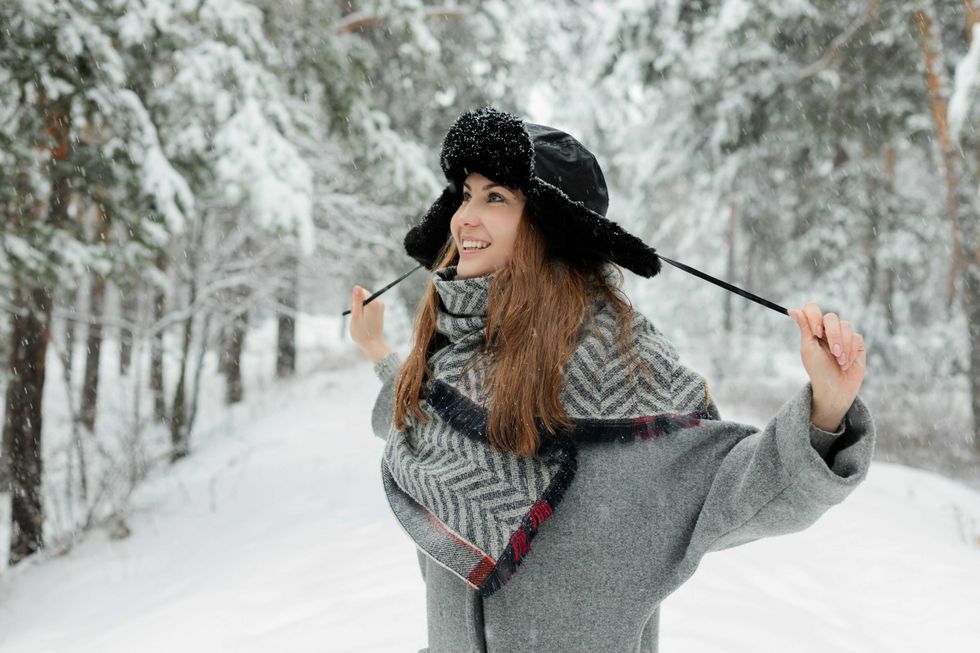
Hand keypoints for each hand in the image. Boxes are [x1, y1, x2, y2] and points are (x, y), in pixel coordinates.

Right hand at [349, 285, 389, 362]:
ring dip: (360, 309)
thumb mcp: (356, 316)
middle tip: (358, 318)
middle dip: (357, 305)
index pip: (360, 292)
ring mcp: (380, 306)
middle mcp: (379, 302)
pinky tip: (364, 321)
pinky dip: (364, 312)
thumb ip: (356, 301)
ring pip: (364, 301)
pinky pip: (368, 306)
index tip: (356, 312)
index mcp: (373, 303)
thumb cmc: (362, 333)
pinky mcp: (380, 310)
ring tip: (361, 321)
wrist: (373, 344)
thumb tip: (356, 287)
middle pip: (363, 295)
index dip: (354, 302)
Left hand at [788, 302, 865, 429]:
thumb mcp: (809, 348)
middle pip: (831, 317)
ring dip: (843, 346)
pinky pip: (856, 337)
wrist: (835, 388)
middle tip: (833, 352)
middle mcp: (828, 330)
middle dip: (833, 335)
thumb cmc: (818, 370)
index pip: (812, 308)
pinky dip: (851, 351)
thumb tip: (791, 309)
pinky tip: (846, 363)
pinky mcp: (856, 343)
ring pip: (846, 326)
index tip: (816, 333)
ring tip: (839, 361)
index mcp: (813, 329)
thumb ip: (804, 328)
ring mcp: (843, 335)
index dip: (815, 316)